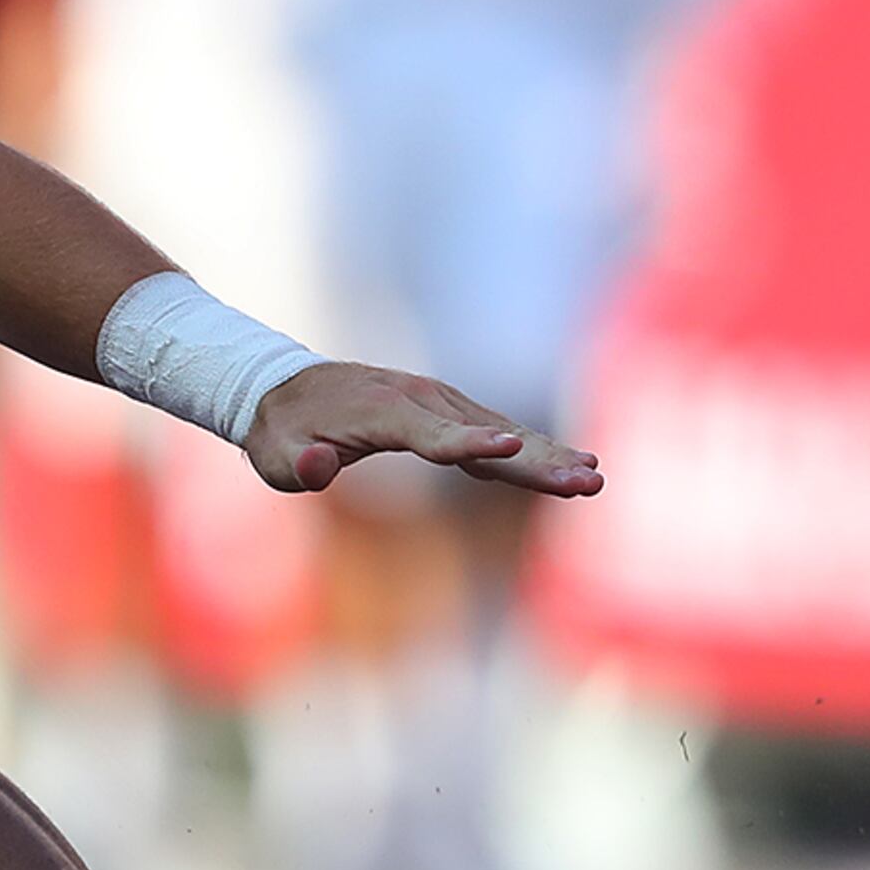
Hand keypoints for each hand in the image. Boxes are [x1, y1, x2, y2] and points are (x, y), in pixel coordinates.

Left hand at [242, 361, 602, 498]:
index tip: (515, 451)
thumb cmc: (281, 431)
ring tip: (594, 477)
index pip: (436, 436)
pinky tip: (567, 464)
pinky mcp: (445, 411)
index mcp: (385, 411)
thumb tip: (316, 467)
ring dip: (548, 456)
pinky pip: (494, 430)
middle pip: (487, 434)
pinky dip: (530, 449)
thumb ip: (299, 465)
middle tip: (589, 480)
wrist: (281, 388)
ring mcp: (438, 402)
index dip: (473, 446)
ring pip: (502, 431)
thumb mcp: (276, 454)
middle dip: (538, 460)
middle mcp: (421, 400)